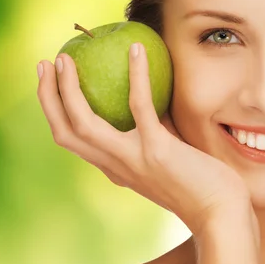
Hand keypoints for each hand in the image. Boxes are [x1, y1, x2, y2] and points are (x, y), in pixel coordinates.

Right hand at [36, 43, 250, 235]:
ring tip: (66, 58)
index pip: (72, 140)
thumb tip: (151, 93)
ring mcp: (133, 159)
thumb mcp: (166, 157)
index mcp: (116, 167)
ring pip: (83, 124)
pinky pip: (139, 106)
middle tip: (44, 63)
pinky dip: (137, 74)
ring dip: (68, 89)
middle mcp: (116, 166)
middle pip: (64, 132)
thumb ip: (153, 132)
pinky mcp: (157, 150)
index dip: (55, 111)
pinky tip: (137, 49)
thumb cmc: (200, 183)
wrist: (220, 214)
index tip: (52, 82)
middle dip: (47, 97)